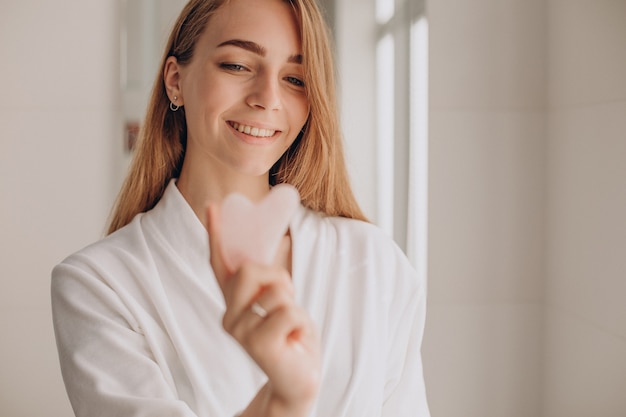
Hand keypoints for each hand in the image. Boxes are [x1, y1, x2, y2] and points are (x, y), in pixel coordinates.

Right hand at [206, 205, 320, 414]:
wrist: (299, 377)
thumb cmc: (290, 337)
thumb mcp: (282, 300)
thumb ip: (273, 276)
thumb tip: (281, 238)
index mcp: (235, 301)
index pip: (220, 263)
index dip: (217, 234)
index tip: (214, 206)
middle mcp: (229, 314)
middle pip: (250, 268)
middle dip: (277, 277)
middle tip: (285, 301)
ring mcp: (239, 331)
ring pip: (275, 289)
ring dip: (293, 303)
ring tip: (289, 325)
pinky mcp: (257, 345)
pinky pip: (289, 311)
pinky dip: (300, 322)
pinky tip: (292, 340)